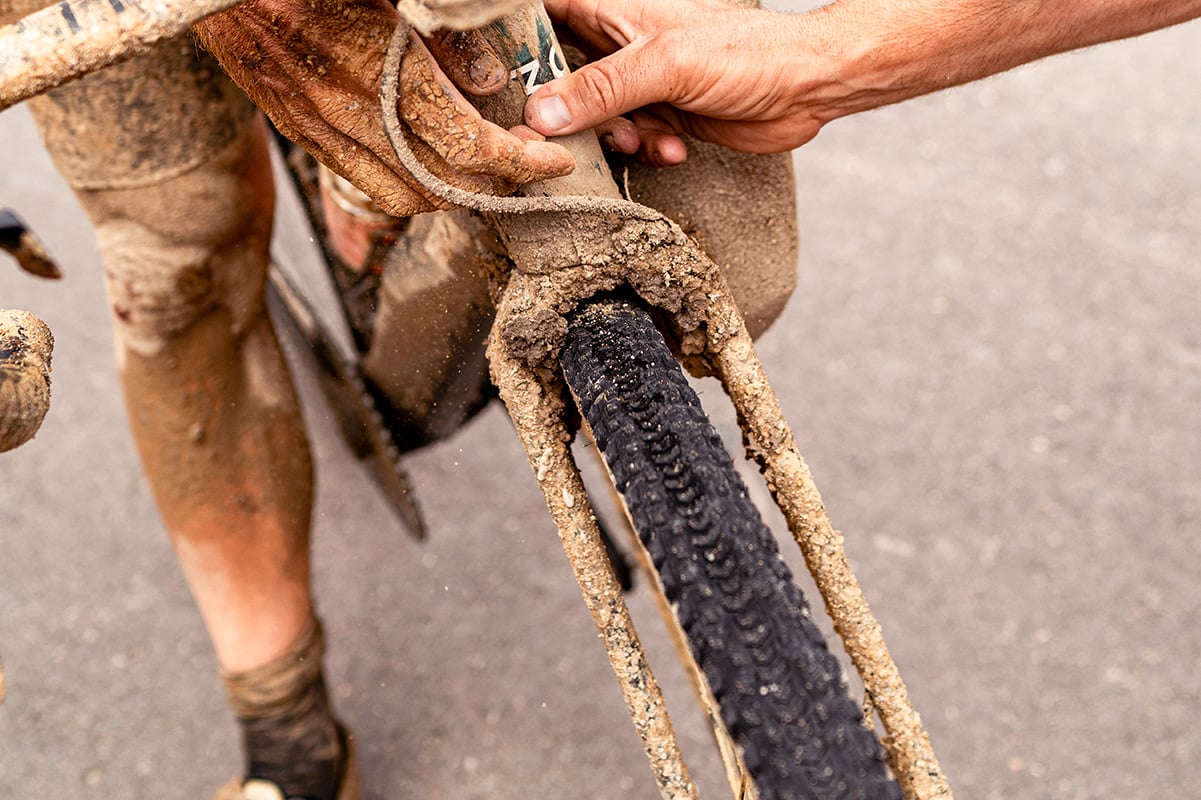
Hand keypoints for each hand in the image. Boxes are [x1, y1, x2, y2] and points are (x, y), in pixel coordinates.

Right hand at [193, 0, 574, 214]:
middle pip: (442, 186)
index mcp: (379, 71)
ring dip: (454, 194)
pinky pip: (364, 182)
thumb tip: (490, 82)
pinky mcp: (299, 133)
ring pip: (404, 197)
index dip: (522, 163)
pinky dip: (409, 187)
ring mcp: (318, 129)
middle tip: (527, 168)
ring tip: (486, 174)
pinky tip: (429, 166)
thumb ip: (446, 35)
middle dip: (495, 187)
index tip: (552, 162)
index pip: (470, 146)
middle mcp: (347, 113)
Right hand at [525, 0, 831, 164]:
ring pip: (591, 117)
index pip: (542, 14)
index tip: (499, 76)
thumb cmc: (744, 52)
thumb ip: (600, 89)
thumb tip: (541, 113)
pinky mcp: (659, 114)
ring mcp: (638, 81)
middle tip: (562, 139)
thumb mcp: (663, 65)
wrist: (804, 87)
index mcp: (610, 10)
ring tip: (643, 137)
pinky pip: (628, 138)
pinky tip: (675, 146)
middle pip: (558, 76)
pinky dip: (646, 148)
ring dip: (613, 137)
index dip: (516, 40)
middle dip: (561, 113)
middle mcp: (617, 43)